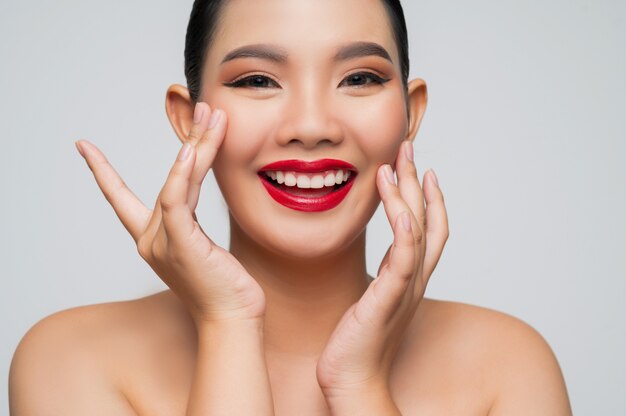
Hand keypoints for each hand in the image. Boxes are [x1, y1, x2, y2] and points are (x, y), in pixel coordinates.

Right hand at [75, 103, 265, 324]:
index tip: (83, 147)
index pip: (121, 199)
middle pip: (170, 178)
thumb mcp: (204, 246)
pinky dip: (182, 173)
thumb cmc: (222, 286)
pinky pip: (176, 201)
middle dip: (188, 140)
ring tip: (213, 116)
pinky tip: (192, 150)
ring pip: (178, 182)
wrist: (232, 318)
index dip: (102, 173)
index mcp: (153, 239)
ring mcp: (163, 241)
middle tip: (203, 108)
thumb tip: (198, 196)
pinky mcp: (180, 244)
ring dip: (197, 145)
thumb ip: (192, 220)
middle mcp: (152, 238)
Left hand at [316, 140, 448, 405]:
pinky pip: (403, 262)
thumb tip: (375, 259)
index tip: (420, 167)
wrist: (352, 380)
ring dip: (409, 196)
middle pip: (427, 220)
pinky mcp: (387, 300)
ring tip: (396, 164)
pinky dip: (406, 234)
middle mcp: (413, 279)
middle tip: (408, 147)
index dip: (429, 197)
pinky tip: (402, 209)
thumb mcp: (371, 298)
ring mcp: (404, 289)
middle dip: (418, 181)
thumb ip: (380, 275)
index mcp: (408, 277)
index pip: (428, 228)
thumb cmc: (356, 342)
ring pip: (417, 233)